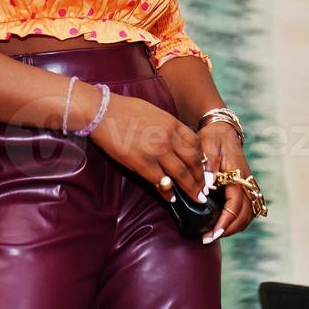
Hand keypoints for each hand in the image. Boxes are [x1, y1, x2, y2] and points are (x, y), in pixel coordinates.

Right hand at [87, 90, 206, 207]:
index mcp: (172, 123)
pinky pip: (161, 183)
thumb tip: (174, 138)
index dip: (202, 159)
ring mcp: (157, 152)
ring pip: (181, 175)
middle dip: (200, 178)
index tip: (204, 169)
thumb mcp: (154, 112)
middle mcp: (169, 138)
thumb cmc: (125, 109)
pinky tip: (172, 198)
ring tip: (196, 198)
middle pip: (193, 162)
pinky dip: (168, 193)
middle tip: (205, 189)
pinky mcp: (143, 164)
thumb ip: (167, 126)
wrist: (103, 112)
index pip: (196, 144)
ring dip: (191, 189)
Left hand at [197, 121, 254, 244]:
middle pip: (244, 215)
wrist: (222, 129)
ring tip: (214, 233)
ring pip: (248, 214)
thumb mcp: (208, 147)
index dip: (224, 222)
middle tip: (208, 238)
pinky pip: (246, 209)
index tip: (211, 233)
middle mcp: (246, 183)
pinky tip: (223, 223)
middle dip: (228, 230)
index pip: (235, 206)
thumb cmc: (213, 138)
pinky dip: (237, 220)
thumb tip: (207, 186)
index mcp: (238, 176)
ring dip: (234, 227)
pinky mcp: (244, 187)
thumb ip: (208, 166)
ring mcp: (247, 185)